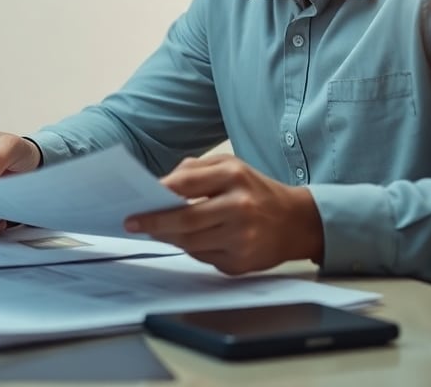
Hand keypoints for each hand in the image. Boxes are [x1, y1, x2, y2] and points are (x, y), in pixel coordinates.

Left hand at [123, 155, 323, 274]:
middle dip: (154, 223)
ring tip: (155, 230)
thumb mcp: (231, 167)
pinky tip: (185, 241)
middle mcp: (240, 207)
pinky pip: (203, 258)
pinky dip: (190, 249)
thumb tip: (159, 186)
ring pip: (190, 243)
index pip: (185, 185)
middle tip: (133, 223)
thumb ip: (194, 171)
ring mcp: (241, 238)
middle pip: (185, 220)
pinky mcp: (241, 263)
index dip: (157, 195)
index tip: (136, 203)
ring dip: (168, 237)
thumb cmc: (256, 191)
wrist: (296, 222)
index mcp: (235, 176)